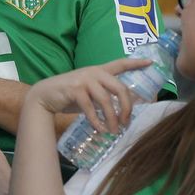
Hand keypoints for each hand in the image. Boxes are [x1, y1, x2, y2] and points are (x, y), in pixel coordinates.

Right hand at [27, 58, 151, 132]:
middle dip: (127, 107)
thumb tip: (124, 108)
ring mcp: (84, 80)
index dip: (136, 63)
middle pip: (120, 88)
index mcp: (99, 70)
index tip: (150, 62)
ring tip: (114, 131)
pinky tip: (101, 130)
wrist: (44, 95)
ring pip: (106, 101)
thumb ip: (104, 94)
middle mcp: (94, 72)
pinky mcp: (75, 90)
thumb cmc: (69, 95)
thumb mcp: (89, 91)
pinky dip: (97, 122)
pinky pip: (91, 109)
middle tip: (127, 122)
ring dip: (112, 119)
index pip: (120, 63)